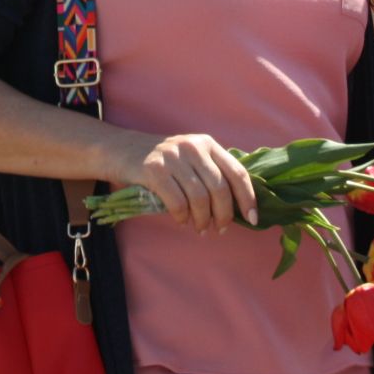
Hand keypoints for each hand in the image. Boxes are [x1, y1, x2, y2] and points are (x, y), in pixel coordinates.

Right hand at [111, 132, 256, 233]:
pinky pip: (177, 202)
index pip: (237, 172)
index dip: (248, 198)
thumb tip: (237, 205)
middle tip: (219, 229)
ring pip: (199, 198)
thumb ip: (211, 172)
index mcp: (207, 143)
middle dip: (223, 215)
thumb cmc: (161, 160)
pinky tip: (181, 220)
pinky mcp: (154, 169)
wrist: (120, 149)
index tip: (253, 219)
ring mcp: (172, 157)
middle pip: (220, 189)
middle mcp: (193, 147)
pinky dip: (182, 217)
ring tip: (200, 228)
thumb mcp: (189, 157)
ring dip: (202, 220)